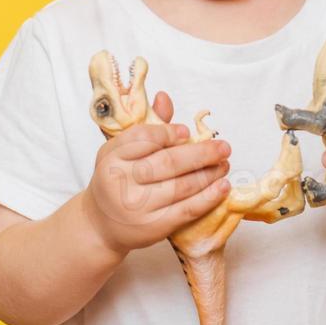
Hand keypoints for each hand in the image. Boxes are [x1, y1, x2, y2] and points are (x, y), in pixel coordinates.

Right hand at [80, 91, 231, 255]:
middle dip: (200, 153)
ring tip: (224, 165)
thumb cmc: (116, 181)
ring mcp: (136, 206)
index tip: (187, 132)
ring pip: (180, 186)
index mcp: (110, 157)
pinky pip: (187, 210)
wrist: (101, 224)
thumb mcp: (121, 153)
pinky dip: (208, 198)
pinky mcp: (153, 227)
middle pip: (166, 162)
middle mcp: (120, 180)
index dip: (168, 133)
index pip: (142, 138)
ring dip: (209, 174)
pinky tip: (222, 187)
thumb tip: (164, 98)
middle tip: (223, 147)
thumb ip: (146, 127)